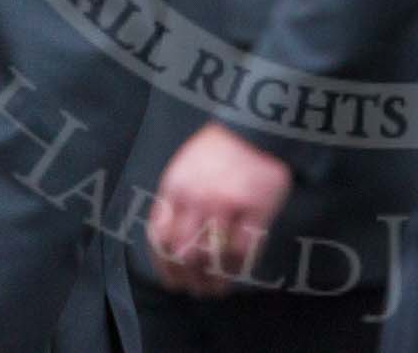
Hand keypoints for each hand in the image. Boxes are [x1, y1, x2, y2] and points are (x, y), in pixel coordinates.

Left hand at [147, 123, 292, 296]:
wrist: (255, 128)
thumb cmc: (218, 151)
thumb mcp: (183, 169)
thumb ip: (174, 203)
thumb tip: (168, 246)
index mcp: (175, 188)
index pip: (160, 238)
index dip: (164, 266)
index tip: (172, 280)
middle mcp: (197, 198)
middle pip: (184, 253)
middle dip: (188, 279)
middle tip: (196, 289)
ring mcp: (228, 204)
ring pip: (213, 257)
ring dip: (213, 280)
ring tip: (216, 289)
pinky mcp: (257, 208)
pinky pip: (244, 250)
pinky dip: (238, 268)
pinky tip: (237, 272)